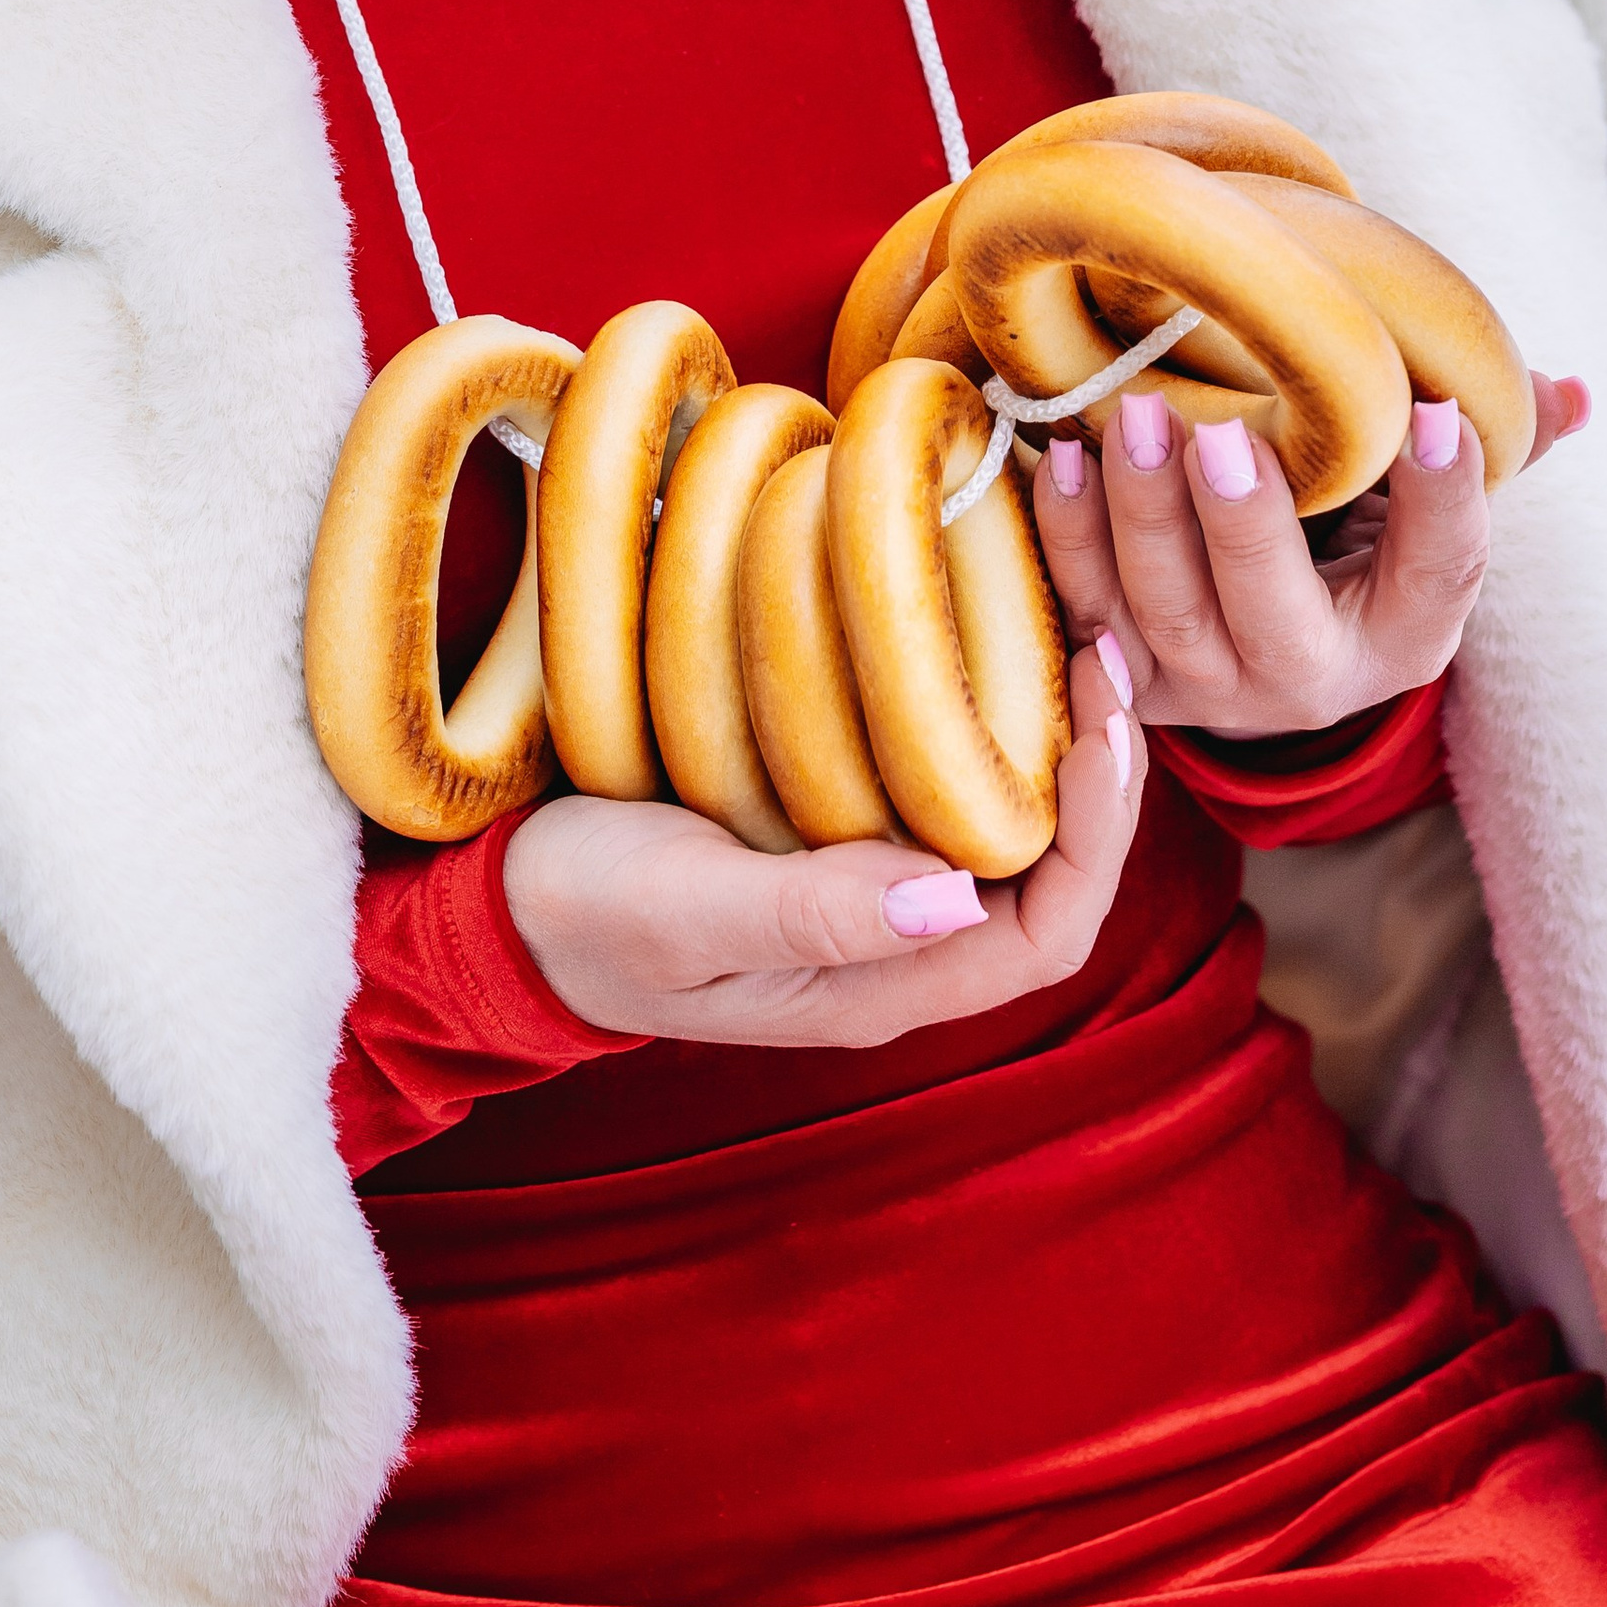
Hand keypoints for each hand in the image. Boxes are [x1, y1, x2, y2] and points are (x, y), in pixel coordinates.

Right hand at [503, 644, 1142, 1044]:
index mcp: (881, 983)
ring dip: (1050, 728)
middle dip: (1095, 765)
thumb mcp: (685, 912)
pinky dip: (979, 709)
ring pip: (1003, 814)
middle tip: (1106, 641)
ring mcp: (869, 881)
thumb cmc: (587, 914)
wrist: (501, 904)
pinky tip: (980, 636)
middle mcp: (898, 940)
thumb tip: (956, 893)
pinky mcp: (834, 822)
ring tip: (1071, 623)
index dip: (1096, 833)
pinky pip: (940, 773)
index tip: (1100, 721)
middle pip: (1048, 868)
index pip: (1045, 930)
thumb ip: (812, 912)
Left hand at [1031, 371, 1587, 740]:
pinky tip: (1060, 455)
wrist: (1253, 612)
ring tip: (1132, 418)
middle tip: (1220, 434)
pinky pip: (1083, 613)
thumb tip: (1568, 393)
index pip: (1442, 574)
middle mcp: (1308, 681)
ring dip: (1140, 518)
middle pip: (1275, 620)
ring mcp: (1206, 689)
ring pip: (1164, 618)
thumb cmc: (1353, 525)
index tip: (1438, 413)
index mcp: (1406, 635)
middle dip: (1243, 528)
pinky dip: (1066, 537)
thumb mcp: (1424, 496)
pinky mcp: (1123, 674)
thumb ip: (1490, 443)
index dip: (1447, 501)